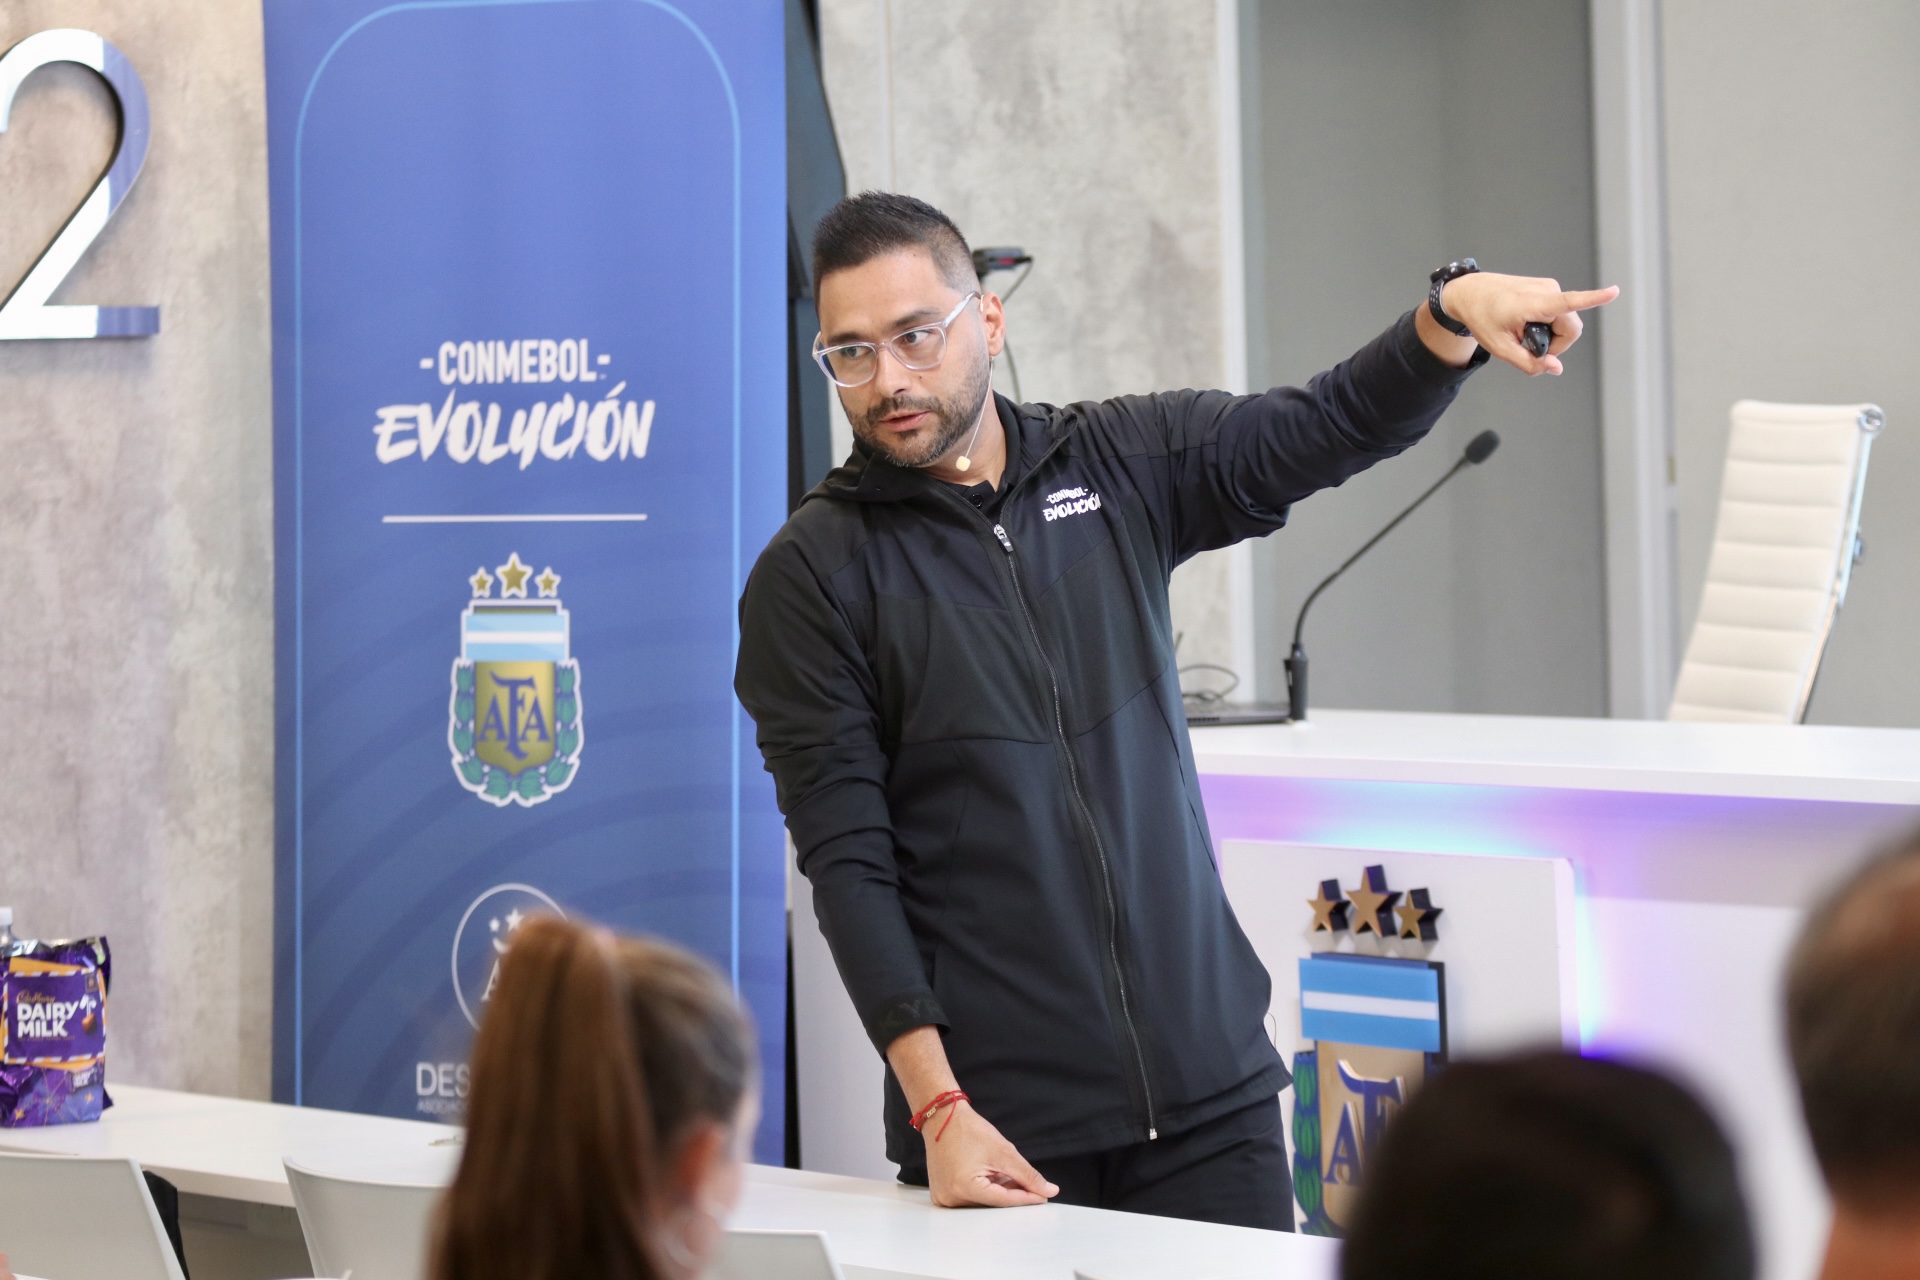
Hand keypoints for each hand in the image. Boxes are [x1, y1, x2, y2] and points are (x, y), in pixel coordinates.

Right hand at [921, 1096, 1058, 1207]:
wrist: (942, 1117)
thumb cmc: (968, 1130)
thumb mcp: (1003, 1152)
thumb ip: (1028, 1175)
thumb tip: (1048, 1190)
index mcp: (964, 1188)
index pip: (1004, 1201)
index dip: (1027, 1198)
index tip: (1044, 1196)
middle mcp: (950, 1198)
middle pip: (992, 1203)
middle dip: (1013, 1193)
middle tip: (1029, 1182)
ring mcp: (944, 1197)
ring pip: (983, 1201)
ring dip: (998, 1190)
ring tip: (1002, 1169)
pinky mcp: (942, 1193)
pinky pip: (971, 1197)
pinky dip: (985, 1189)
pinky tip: (991, 1173)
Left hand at [1422, 271, 1619, 375]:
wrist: (1470, 292)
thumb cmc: (1482, 318)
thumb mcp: (1499, 348)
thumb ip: (1528, 362)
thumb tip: (1556, 368)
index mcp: (1533, 303)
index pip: (1569, 302)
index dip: (1594, 299)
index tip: (1614, 291)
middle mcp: (1547, 290)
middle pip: (1571, 328)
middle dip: (1557, 344)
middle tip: (1530, 348)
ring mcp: (1549, 286)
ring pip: (1566, 322)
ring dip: (1550, 334)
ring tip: (1524, 332)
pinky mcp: (1549, 288)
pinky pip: (1559, 314)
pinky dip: (1546, 324)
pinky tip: (1527, 324)